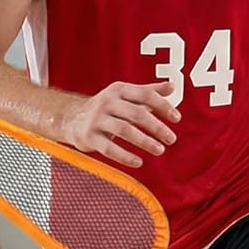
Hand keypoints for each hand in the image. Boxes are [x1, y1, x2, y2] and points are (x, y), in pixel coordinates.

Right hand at [62, 80, 179, 167]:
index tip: (177, 118)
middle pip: (137, 113)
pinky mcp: (89, 136)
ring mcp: (97, 119)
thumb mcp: (125, 95)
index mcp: (119, 90)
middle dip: (156, 127)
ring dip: (144, 141)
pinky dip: (124, 156)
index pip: (145, 95)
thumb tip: (172, 87)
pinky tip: (138, 162)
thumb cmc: (106, 108)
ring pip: (125, 130)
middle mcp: (107, 102)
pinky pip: (109, 148)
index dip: (163, 106)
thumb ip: (148, 91)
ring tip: (160, 150)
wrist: (71, 117)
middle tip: (171, 139)